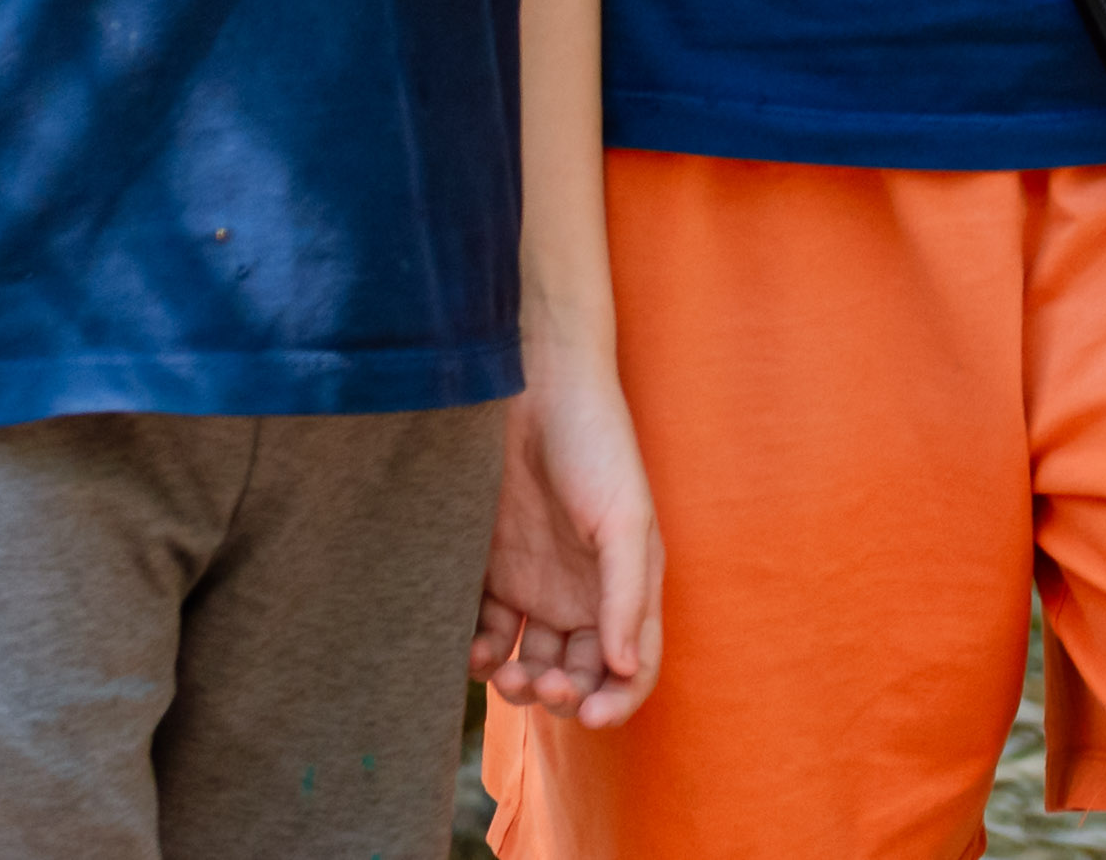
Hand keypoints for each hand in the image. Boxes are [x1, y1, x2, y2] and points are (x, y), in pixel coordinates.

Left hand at [471, 358, 663, 727]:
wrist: (534, 387)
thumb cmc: (595, 444)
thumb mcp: (626, 519)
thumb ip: (626, 595)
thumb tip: (623, 667)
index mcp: (627, 586)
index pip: (631, 665)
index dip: (617, 701)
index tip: (589, 716)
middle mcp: (584, 594)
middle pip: (576, 674)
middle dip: (561, 695)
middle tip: (539, 684)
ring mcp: (536, 585)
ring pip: (529, 663)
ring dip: (518, 685)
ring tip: (502, 672)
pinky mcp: (493, 571)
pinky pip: (485, 632)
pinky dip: (479, 654)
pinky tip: (474, 649)